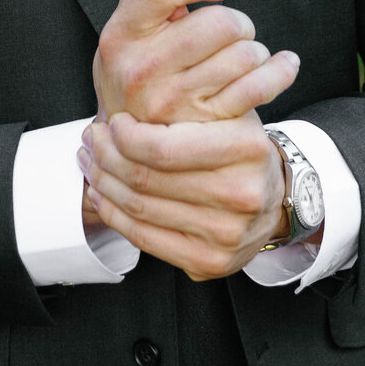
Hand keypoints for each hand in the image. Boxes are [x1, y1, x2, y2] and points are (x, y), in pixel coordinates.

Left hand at [78, 110, 296, 280]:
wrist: (273, 197)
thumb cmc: (238, 147)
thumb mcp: (226, 111)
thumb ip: (185, 103)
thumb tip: (118, 106)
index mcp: (246, 148)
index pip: (163, 148)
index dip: (125, 136)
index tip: (113, 122)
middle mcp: (241, 195)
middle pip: (146, 179)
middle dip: (106, 156)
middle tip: (91, 139)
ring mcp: (227, 234)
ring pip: (140, 208)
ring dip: (103, 183)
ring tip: (91, 161)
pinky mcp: (211, 263)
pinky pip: (145, 239)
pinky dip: (114, 215)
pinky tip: (102, 194)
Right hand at [92, 0, 299, 126]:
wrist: (129, 141)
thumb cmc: (136, 70)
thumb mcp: (124, 29)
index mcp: (121, 35)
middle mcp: (143, 70)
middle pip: (220, 23)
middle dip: (237, 22)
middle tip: (231, 33)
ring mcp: (173, 102)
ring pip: (244, 54)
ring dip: (254, 50)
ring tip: (240, 58)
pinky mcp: (205, 126)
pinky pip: (258, 87)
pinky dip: (279, 71)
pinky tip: (282, 64)